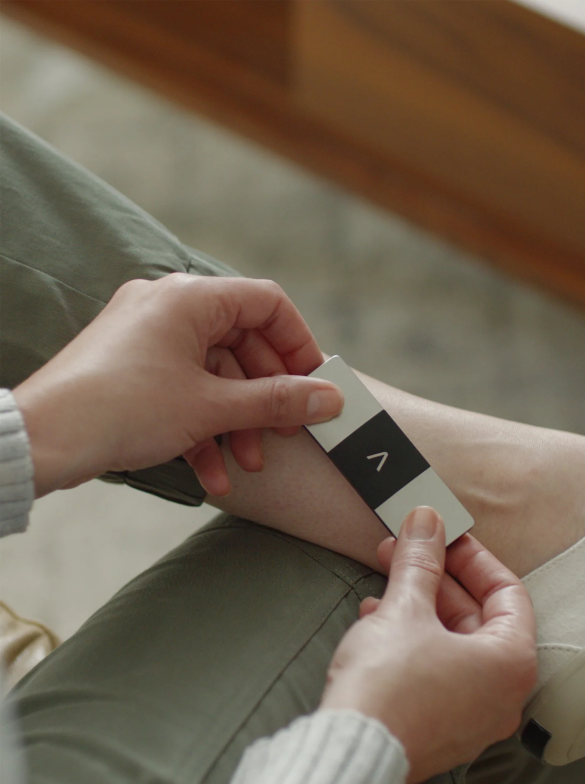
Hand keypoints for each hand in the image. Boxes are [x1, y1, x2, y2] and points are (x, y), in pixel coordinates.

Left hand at [12, 274, 343, 496]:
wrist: (42, 441)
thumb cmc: (123, 408)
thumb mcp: (213, 406)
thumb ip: (278, 400)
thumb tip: (331, 398)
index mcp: (191, 299)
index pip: (268, 303)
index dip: (299, 343)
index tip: (314, 383)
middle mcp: (170, 309)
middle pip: (244, 344)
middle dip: (268, 396)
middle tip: (288, 431)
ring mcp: (149, 339)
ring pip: (216, 375)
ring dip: (238, 422)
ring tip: (250, 462)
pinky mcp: (134, 369)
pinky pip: (185, 390)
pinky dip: (204, 428)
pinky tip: (215, 473)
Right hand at [320, 507, 537, 783]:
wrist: (351, 751)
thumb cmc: (388, 689)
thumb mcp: (405, 608)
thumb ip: (420, 560)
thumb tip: (426, 523)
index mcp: (510, 663)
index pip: (506, 592)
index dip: (473, 558)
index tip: (445, 538)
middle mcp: (500, 693)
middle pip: (476, 615)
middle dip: (436, 577)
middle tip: (407, 550)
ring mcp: (471, 714)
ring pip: (452, 641)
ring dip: (418, 603)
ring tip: (386, 579)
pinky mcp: (439, 725)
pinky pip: (436, 668)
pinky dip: (412, 638)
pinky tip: (377, 618)